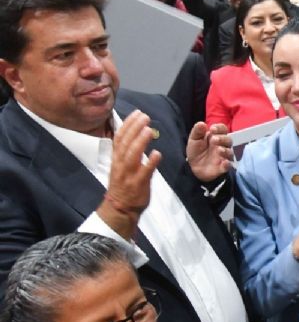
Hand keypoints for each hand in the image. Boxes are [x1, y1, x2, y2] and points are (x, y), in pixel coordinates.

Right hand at [98, 111, 160, 239]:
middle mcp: (121, 164)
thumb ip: (126, 150)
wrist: (120, 208)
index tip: (137, 113)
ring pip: (132, 155)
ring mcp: (129, 175)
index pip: (120, 137)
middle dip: (134, 128)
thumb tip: (133, 133)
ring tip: (149, 130)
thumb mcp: (121, 165)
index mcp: (117, 158)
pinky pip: (144, 172)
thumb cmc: (124, 185)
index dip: (128, 124)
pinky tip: (157, 153)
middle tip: (145, 116)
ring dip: (140, 142)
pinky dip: (150, 162)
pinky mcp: (138, 185)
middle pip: (125, 143)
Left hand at [186, 122, 231, 181]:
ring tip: (219, 150)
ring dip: (225, 150)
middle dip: (222, 139)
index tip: (212, 129)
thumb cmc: (196, 151)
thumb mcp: (194, 139)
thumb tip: (202, 123)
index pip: (223, 129)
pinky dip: (228, 164)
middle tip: (214, 139)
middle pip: (228, 140)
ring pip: (230, 152)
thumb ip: (197, 131)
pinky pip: (228, 165)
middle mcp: (222, 145)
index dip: (219, 128)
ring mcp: (223, 156)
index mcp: (216, 136)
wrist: (193, 167)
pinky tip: (224, 162)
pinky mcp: (222, 167)